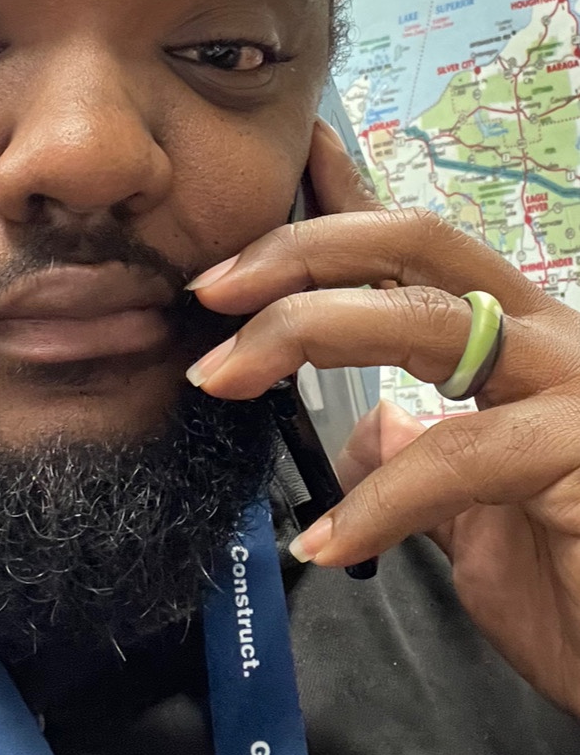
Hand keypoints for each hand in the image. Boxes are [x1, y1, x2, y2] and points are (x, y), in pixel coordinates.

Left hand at [186, 118, 579, 717]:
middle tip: (210, 286)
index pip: (419, 253)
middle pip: (420, 244)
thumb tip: (371, 430)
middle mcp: (552, 341)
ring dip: (309, 332)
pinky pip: (459, 458)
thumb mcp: (478, 520)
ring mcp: (573, 388)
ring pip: (431, 321)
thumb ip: (424, 464)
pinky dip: (379, 499)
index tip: (283, 161)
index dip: (345, 203)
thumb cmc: (578, 594)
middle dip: (304, 249)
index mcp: (523, 342)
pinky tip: (324, 538)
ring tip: (221, 377)